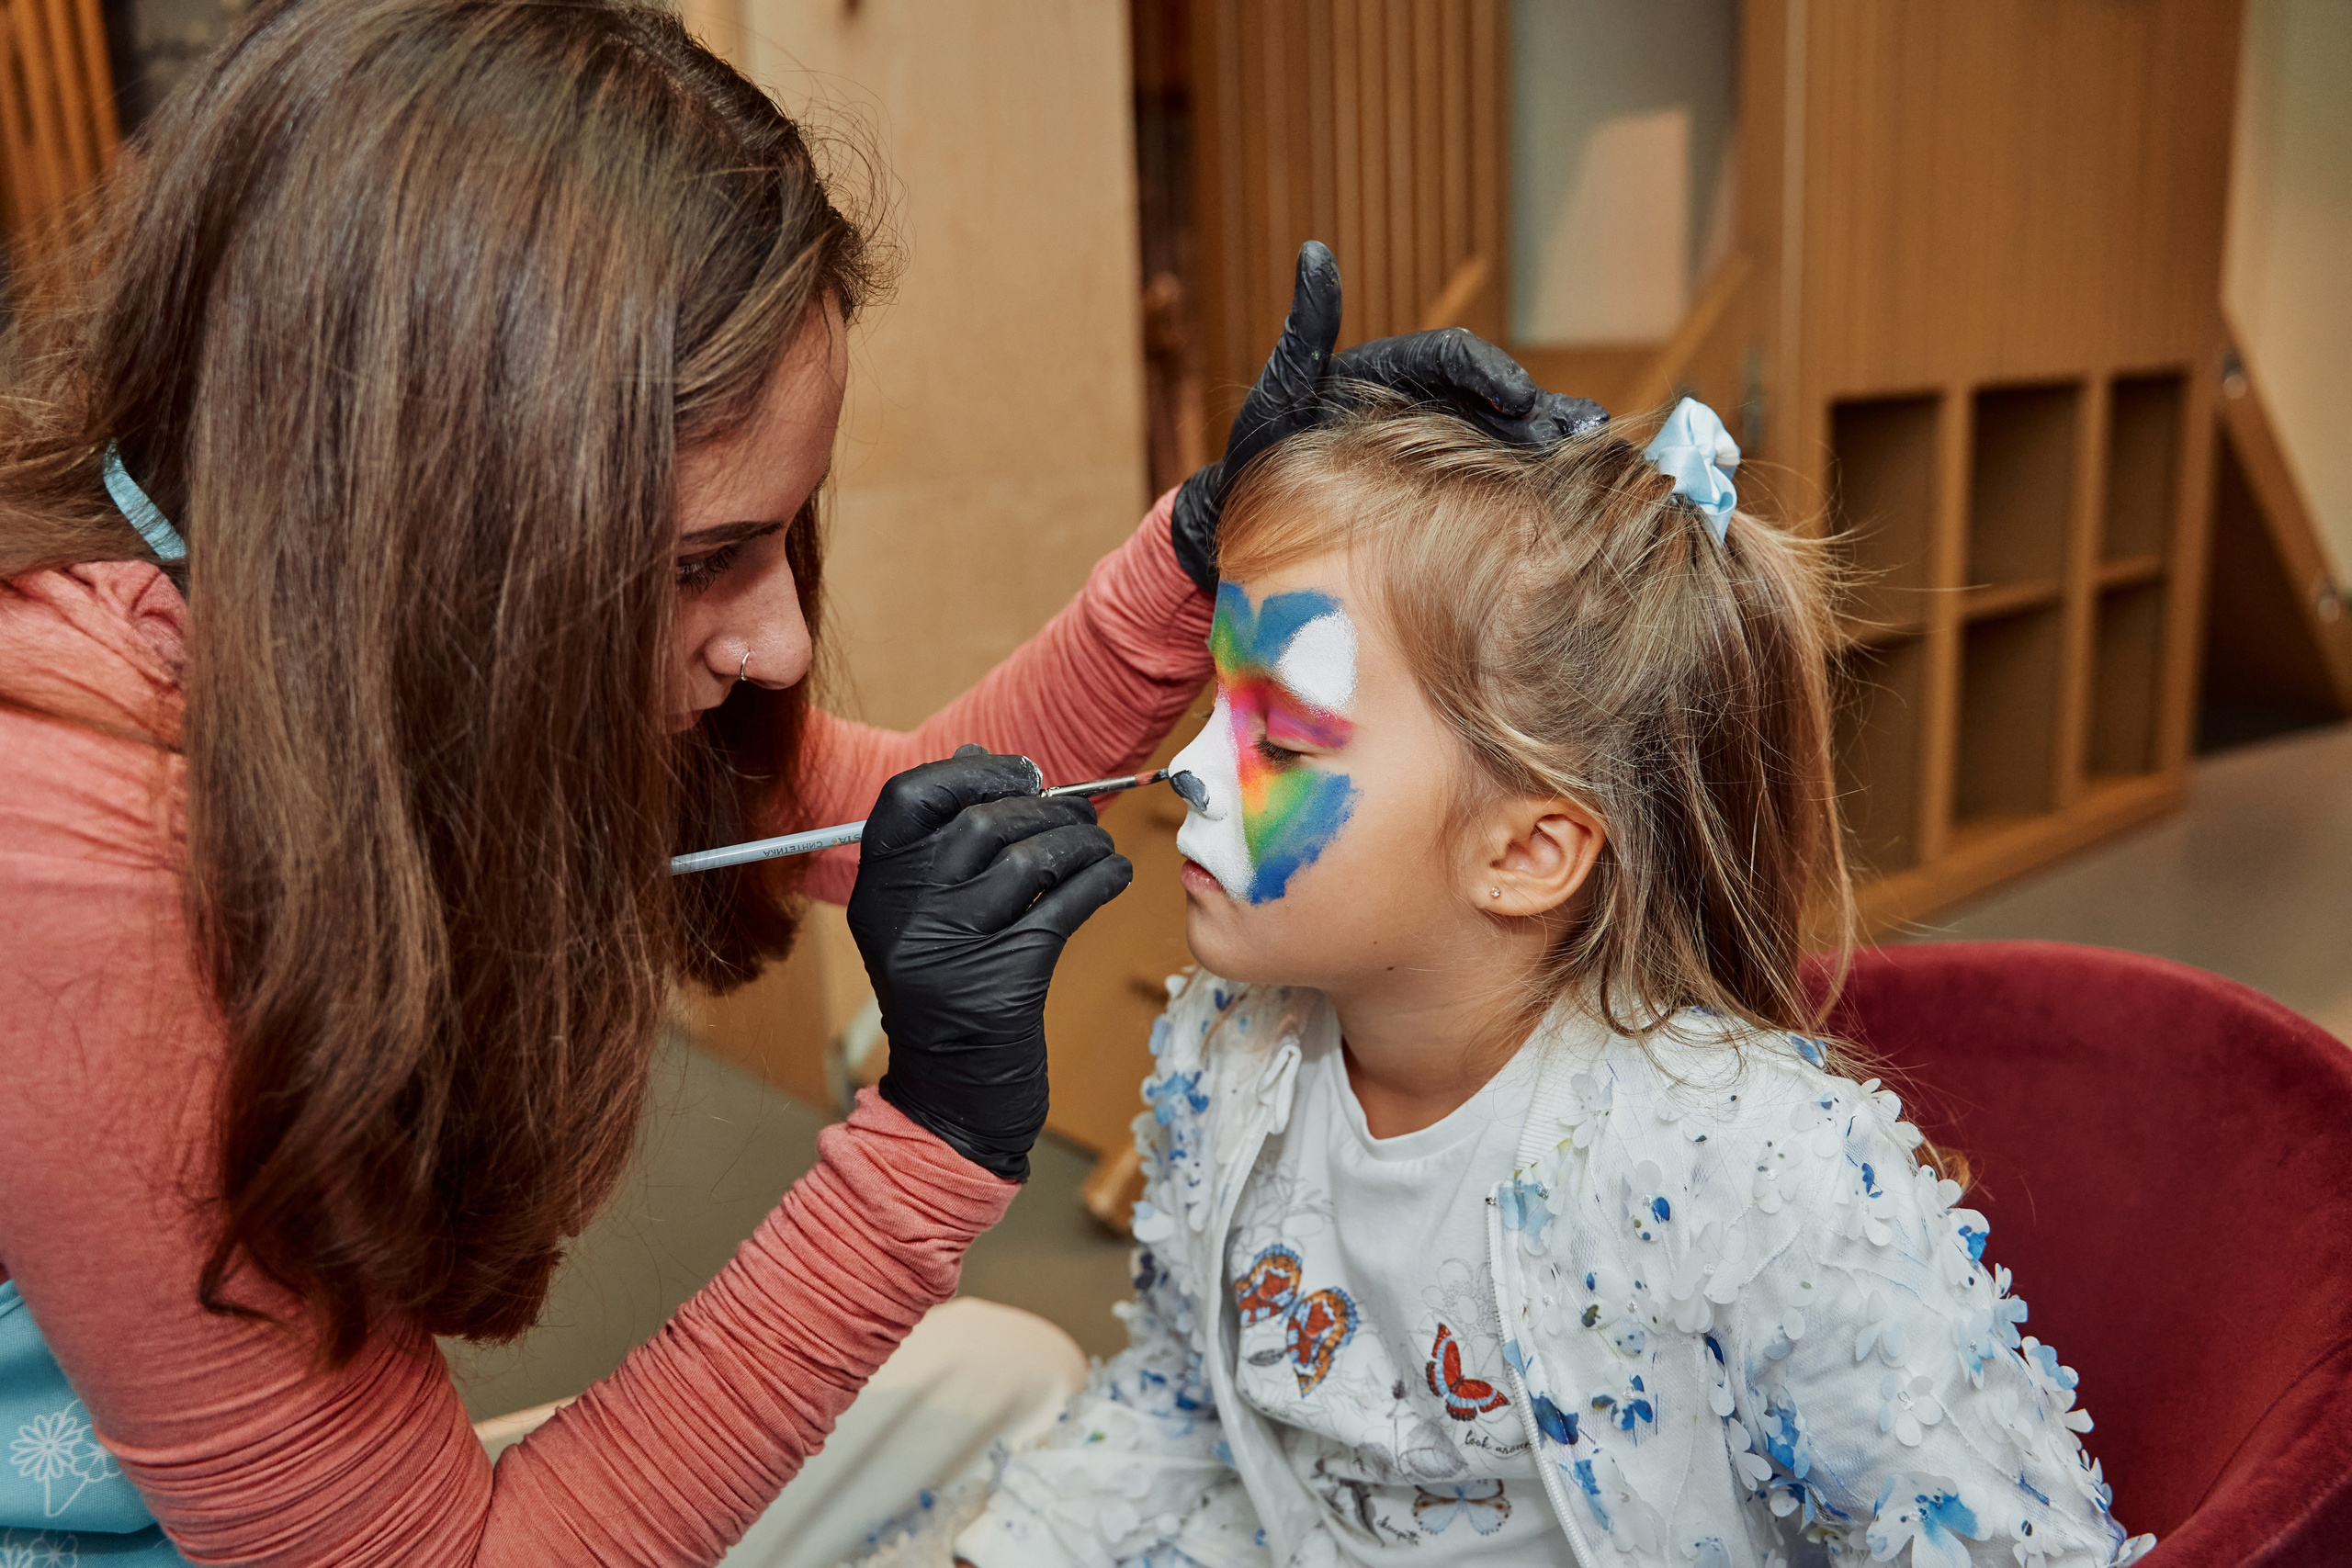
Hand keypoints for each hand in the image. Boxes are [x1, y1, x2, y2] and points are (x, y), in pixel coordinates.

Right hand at [847, 745, 1132, 1181]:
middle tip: (1079, 816)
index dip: (970, 772)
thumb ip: (941, 837)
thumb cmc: (948, 991)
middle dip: (1046, 809)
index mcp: (876, 888)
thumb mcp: (922, 914)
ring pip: (1030, 860)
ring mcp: (950, 949)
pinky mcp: (1003, 983)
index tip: (1021, 775)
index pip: (909, 796)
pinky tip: (1117, 876)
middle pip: (983, 822)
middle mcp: (904, 913)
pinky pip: (1066, 907)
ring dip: (1081, 842)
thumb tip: (978, 754)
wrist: (953, 1096)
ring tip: (1099, 847)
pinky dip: (1102, 881)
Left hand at [1168, 240, 1607, 591]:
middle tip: (1583, 432)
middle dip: (1543, 413)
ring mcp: (1445, 446)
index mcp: (1396, 369)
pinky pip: (1501, 482)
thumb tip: (1313, 254)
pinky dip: (1539, 484)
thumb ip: (1305, 329)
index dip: (1489, 373)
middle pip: (1498, 397)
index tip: (1517, 397)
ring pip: (1511, 438)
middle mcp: (1430, 402)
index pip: (1453, 358)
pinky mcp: (1451, 489)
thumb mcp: (1281, 388)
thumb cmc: (1263, 450)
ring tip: (1596, 458)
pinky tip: (1578, 497)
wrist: (1254, 513)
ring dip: (1555, 446)